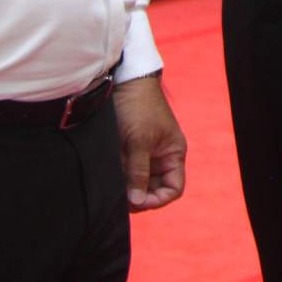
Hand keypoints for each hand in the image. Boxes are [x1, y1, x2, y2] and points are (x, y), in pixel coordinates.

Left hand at [115, 75, 186, 210]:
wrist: (123, 81)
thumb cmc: (139, 107)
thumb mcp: (139, 140)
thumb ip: (138, 172)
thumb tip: (137, 201)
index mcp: (173, 154)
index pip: (173, 188)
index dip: (158, 199)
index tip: (137, 200)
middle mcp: (160, 157)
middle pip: (153, 189)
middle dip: (138, 194)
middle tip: (120, 196)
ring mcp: (143, 155)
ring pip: (136, 182)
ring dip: (125, 185)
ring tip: (112, 182)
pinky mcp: (127, 151)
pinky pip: (125, 172)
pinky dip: (117, 176)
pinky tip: (108, 175)